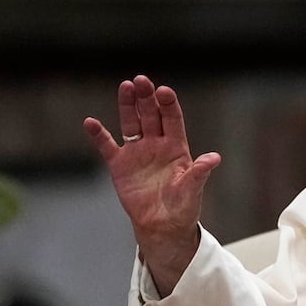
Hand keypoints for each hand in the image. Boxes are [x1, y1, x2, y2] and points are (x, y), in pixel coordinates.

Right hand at [83, 76, 221, 295]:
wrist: (163, 225)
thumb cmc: (183, 206)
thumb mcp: (192, 189)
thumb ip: (199, 172)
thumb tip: (214, 158)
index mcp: (176, 146)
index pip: (172, 119)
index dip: (168, 104)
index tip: (164, 91)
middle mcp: (156, 144)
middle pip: (150, 114)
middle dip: (146, 97)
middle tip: (141, 80)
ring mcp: (137, 152)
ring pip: (131, 122)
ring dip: (127, 105)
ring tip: (125, 87)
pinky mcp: (120, 164)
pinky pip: (107, 146)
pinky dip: (99, 135)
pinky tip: (90, 122)